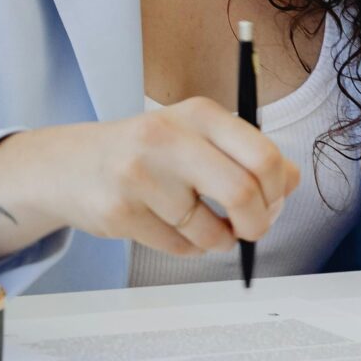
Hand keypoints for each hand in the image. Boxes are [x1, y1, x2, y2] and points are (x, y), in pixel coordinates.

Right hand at [0, 98, 299, 263]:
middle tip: (252, 229)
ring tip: (205, 228)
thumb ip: (246, 152)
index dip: (278, 189)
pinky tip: (172, 228)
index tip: (273, 200)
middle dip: (258, 223)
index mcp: (198, 113)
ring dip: (219, 241)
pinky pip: (179, 247)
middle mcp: (168, 138)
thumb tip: (292, 181)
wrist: (67, 164)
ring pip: (211, 231)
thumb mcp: (196, 134)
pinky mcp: (119, 213)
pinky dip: (189, 248)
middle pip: (243, 193)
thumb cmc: (146, 151)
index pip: (263, 155)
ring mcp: (139, 177)